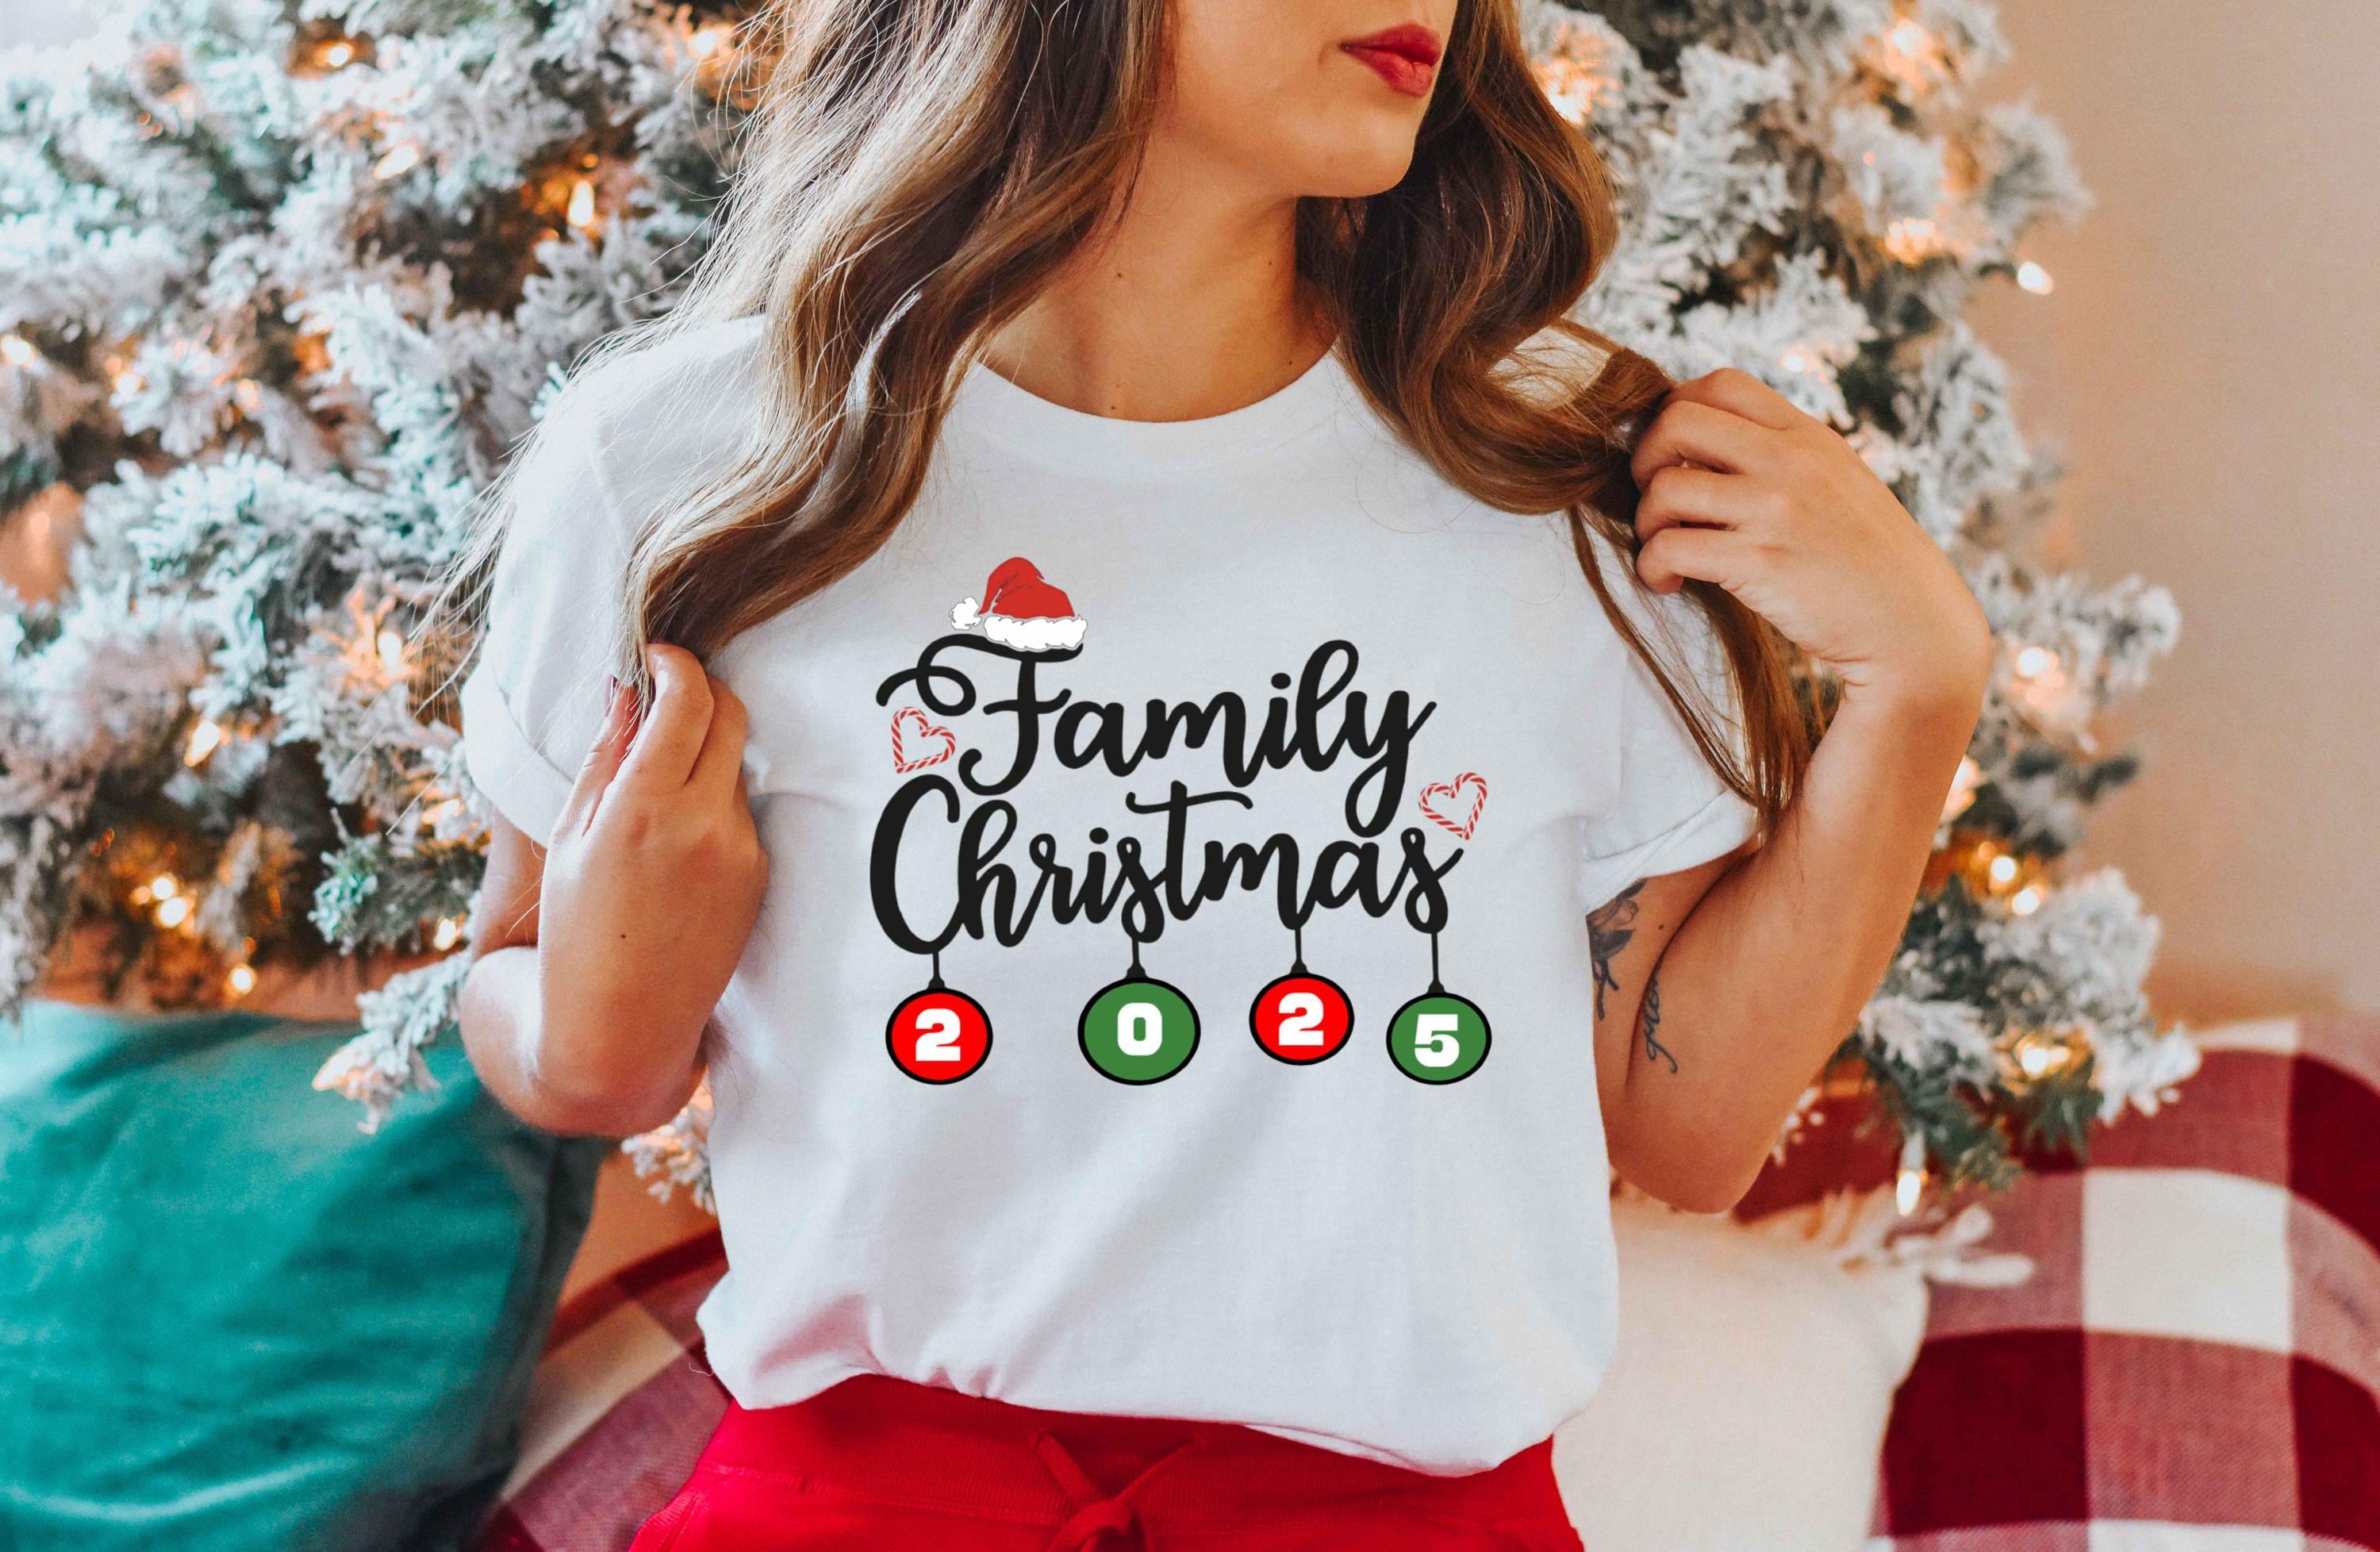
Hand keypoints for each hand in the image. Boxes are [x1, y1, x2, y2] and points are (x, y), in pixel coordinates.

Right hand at [533, 642, 766, 1110]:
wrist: (620, 1026)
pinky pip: (741, 812)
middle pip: (731, 714)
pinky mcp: (760, 875)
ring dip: (704, 751)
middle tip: (667, 694)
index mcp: (645, 807)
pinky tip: (676, 839)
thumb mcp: (572, 837)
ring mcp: (741, 850)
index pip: (688, 698)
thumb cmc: (577, 931)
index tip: (657, 656)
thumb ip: (606, 757)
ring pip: (735, 764)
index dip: (676, 663)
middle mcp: (704, 823)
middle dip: (702, 690)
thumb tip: (628, 689)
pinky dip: (713, 801)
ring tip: (657, 782)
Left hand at [1629, 368, 1990, 710]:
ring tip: (1662, 549)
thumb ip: (1784, 456)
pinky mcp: (1760, 563)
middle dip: (1645, 459)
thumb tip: (1707, 443)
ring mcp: (1775, 509)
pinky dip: (1652, 567)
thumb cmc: (1867, 561)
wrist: (1914, 625)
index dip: (1675, 409)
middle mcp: (1790, 461)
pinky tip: (1668, 582)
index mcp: (1807, 436)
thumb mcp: (1838, 482)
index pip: (1721, 383)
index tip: (1671, 453)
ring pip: (1664, 489)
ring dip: (1645, 522)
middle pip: (1677, 422)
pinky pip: (1669, 548)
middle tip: (1655, 500)